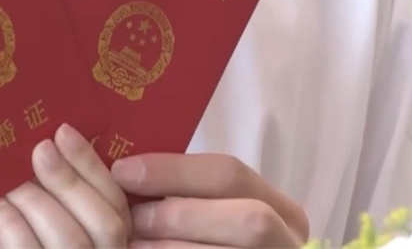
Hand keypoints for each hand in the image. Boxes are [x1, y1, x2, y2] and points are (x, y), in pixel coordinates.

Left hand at [0, 124, 130, 247]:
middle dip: (69, 181)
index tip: (63, 131)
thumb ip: (57, 179)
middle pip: (104, 223)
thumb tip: (54, 138)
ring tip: (9, 181)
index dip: (92, 165)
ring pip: (71, 239)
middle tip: (39, 150)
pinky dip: (12, 224)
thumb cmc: (17, 227)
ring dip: (36, 200)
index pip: (117, 201)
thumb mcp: (45, 200)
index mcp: (113, 234)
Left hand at [111, 153, 308, 248]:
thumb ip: (192, 197)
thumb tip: (131, 174)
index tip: (124, 170)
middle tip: (133, 218)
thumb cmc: (219, 240)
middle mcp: (287, 244)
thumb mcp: (220, 215)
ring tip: (131, 244)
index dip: (174, 171)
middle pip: (248, 221)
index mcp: (283, 212)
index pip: (231, 175)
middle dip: (181, 216)